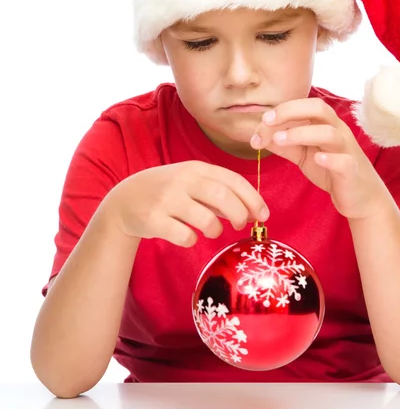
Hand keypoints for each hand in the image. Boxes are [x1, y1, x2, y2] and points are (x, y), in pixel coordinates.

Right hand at [102, 161, 269, 246]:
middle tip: (241, 225)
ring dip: (215, 229)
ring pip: (206, 219)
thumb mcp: (192, 183)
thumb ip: (220, 193)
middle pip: (223, 197)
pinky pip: (184, 236)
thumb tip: (253, 211)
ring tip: (211, 231)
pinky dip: (191, 240)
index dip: (253, 199)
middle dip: (239, 214)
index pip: (233, 180)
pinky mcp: (154, 219)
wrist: (124, 200)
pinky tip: (187, 236)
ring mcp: (167, 199)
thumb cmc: (168, 192)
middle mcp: (183, 180)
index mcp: (196, 168)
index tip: (264, 215)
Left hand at [250, 98, 390, 220]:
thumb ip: (284, 145)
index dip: (283, 109)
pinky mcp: (351, 171)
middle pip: (319, 109)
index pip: (304, 106)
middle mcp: (338, 132)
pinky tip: (316, 159)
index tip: (262, 120)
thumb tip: (258, 136)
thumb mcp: (303, 155)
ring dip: (302, 133)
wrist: (360, 198)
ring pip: (329, 133)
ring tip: (279, 140)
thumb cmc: (331, 171)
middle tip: (267, 121)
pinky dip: (330, 158)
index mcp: (325, 125)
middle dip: (290, 111)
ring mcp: (346, 150)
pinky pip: (343, 161)